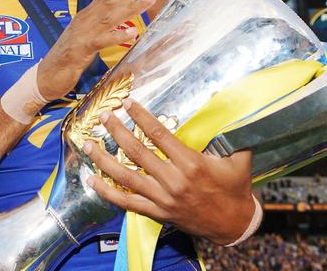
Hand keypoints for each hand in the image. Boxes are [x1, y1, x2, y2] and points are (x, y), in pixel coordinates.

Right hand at [37, 0, 157, 100]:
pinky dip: (118, 35)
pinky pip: (102, 40)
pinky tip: (134, 32)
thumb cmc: (66, 59)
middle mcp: (85, 20)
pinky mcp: (81, 50)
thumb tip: (115, 18)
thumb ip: (99, 27)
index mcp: (86, 16)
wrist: (45, 77)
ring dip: (132, 6)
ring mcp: (82, 34)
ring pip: (111, 16)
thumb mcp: (85, 38)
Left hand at [83, 99, 254, 244]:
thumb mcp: (239, 158)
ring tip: (87, 144)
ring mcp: (162, 199)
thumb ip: (231, 132)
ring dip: (104, 159)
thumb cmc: (235, 187)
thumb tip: (228, 101)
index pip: (159, 134)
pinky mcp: (157, 213)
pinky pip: (127, 202)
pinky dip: (107, 191)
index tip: (127, 103)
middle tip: (104, 116)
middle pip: (137, 152)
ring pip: (126, 177)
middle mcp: (173, 180)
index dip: (141, 117)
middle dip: (117, 132)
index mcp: (191, 163)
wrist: (234, 225)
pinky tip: (92, 180)